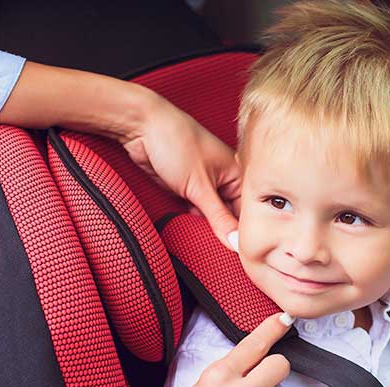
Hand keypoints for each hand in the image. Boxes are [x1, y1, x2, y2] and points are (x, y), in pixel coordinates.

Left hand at [0, 64, 241, 247]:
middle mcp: (225, 179)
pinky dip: (194, 220)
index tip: (245, 255)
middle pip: (232, 215)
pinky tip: (195, 233)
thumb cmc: (176, 142)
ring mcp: (205, 184)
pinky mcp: (187, 188)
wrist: (141, 125)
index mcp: (237, 174)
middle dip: (227, 232)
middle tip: (228, 258)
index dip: (245, 232)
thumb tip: (236, 243)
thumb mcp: (199, 186)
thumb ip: (218, 217)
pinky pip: (196, 211)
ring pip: (213, 215)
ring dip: (209, 227)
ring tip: (212, 248)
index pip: (248, 211)